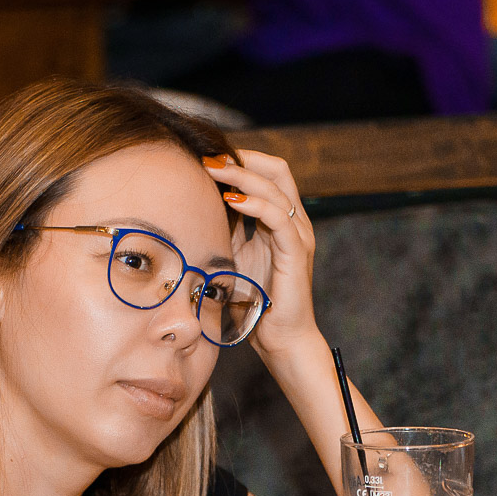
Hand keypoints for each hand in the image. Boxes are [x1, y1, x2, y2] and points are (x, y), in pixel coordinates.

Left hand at [203, 150, 317, 357]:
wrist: (279, 337)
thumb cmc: (256, 300)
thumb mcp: (234, 256)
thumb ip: (226, 230)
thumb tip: (198, 208)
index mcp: (281, 220)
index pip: (267, 174)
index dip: (241, 161)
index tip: (207, 159)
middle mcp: (293, 221)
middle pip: (277, 170)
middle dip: (242, 159)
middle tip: (209, 158)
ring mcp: (297, 234)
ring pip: (276, 187)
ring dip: (242, 175)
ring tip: (212, 171)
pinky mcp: (295, 251)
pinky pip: (277, 217)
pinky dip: (254, 204)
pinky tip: (230, 201)